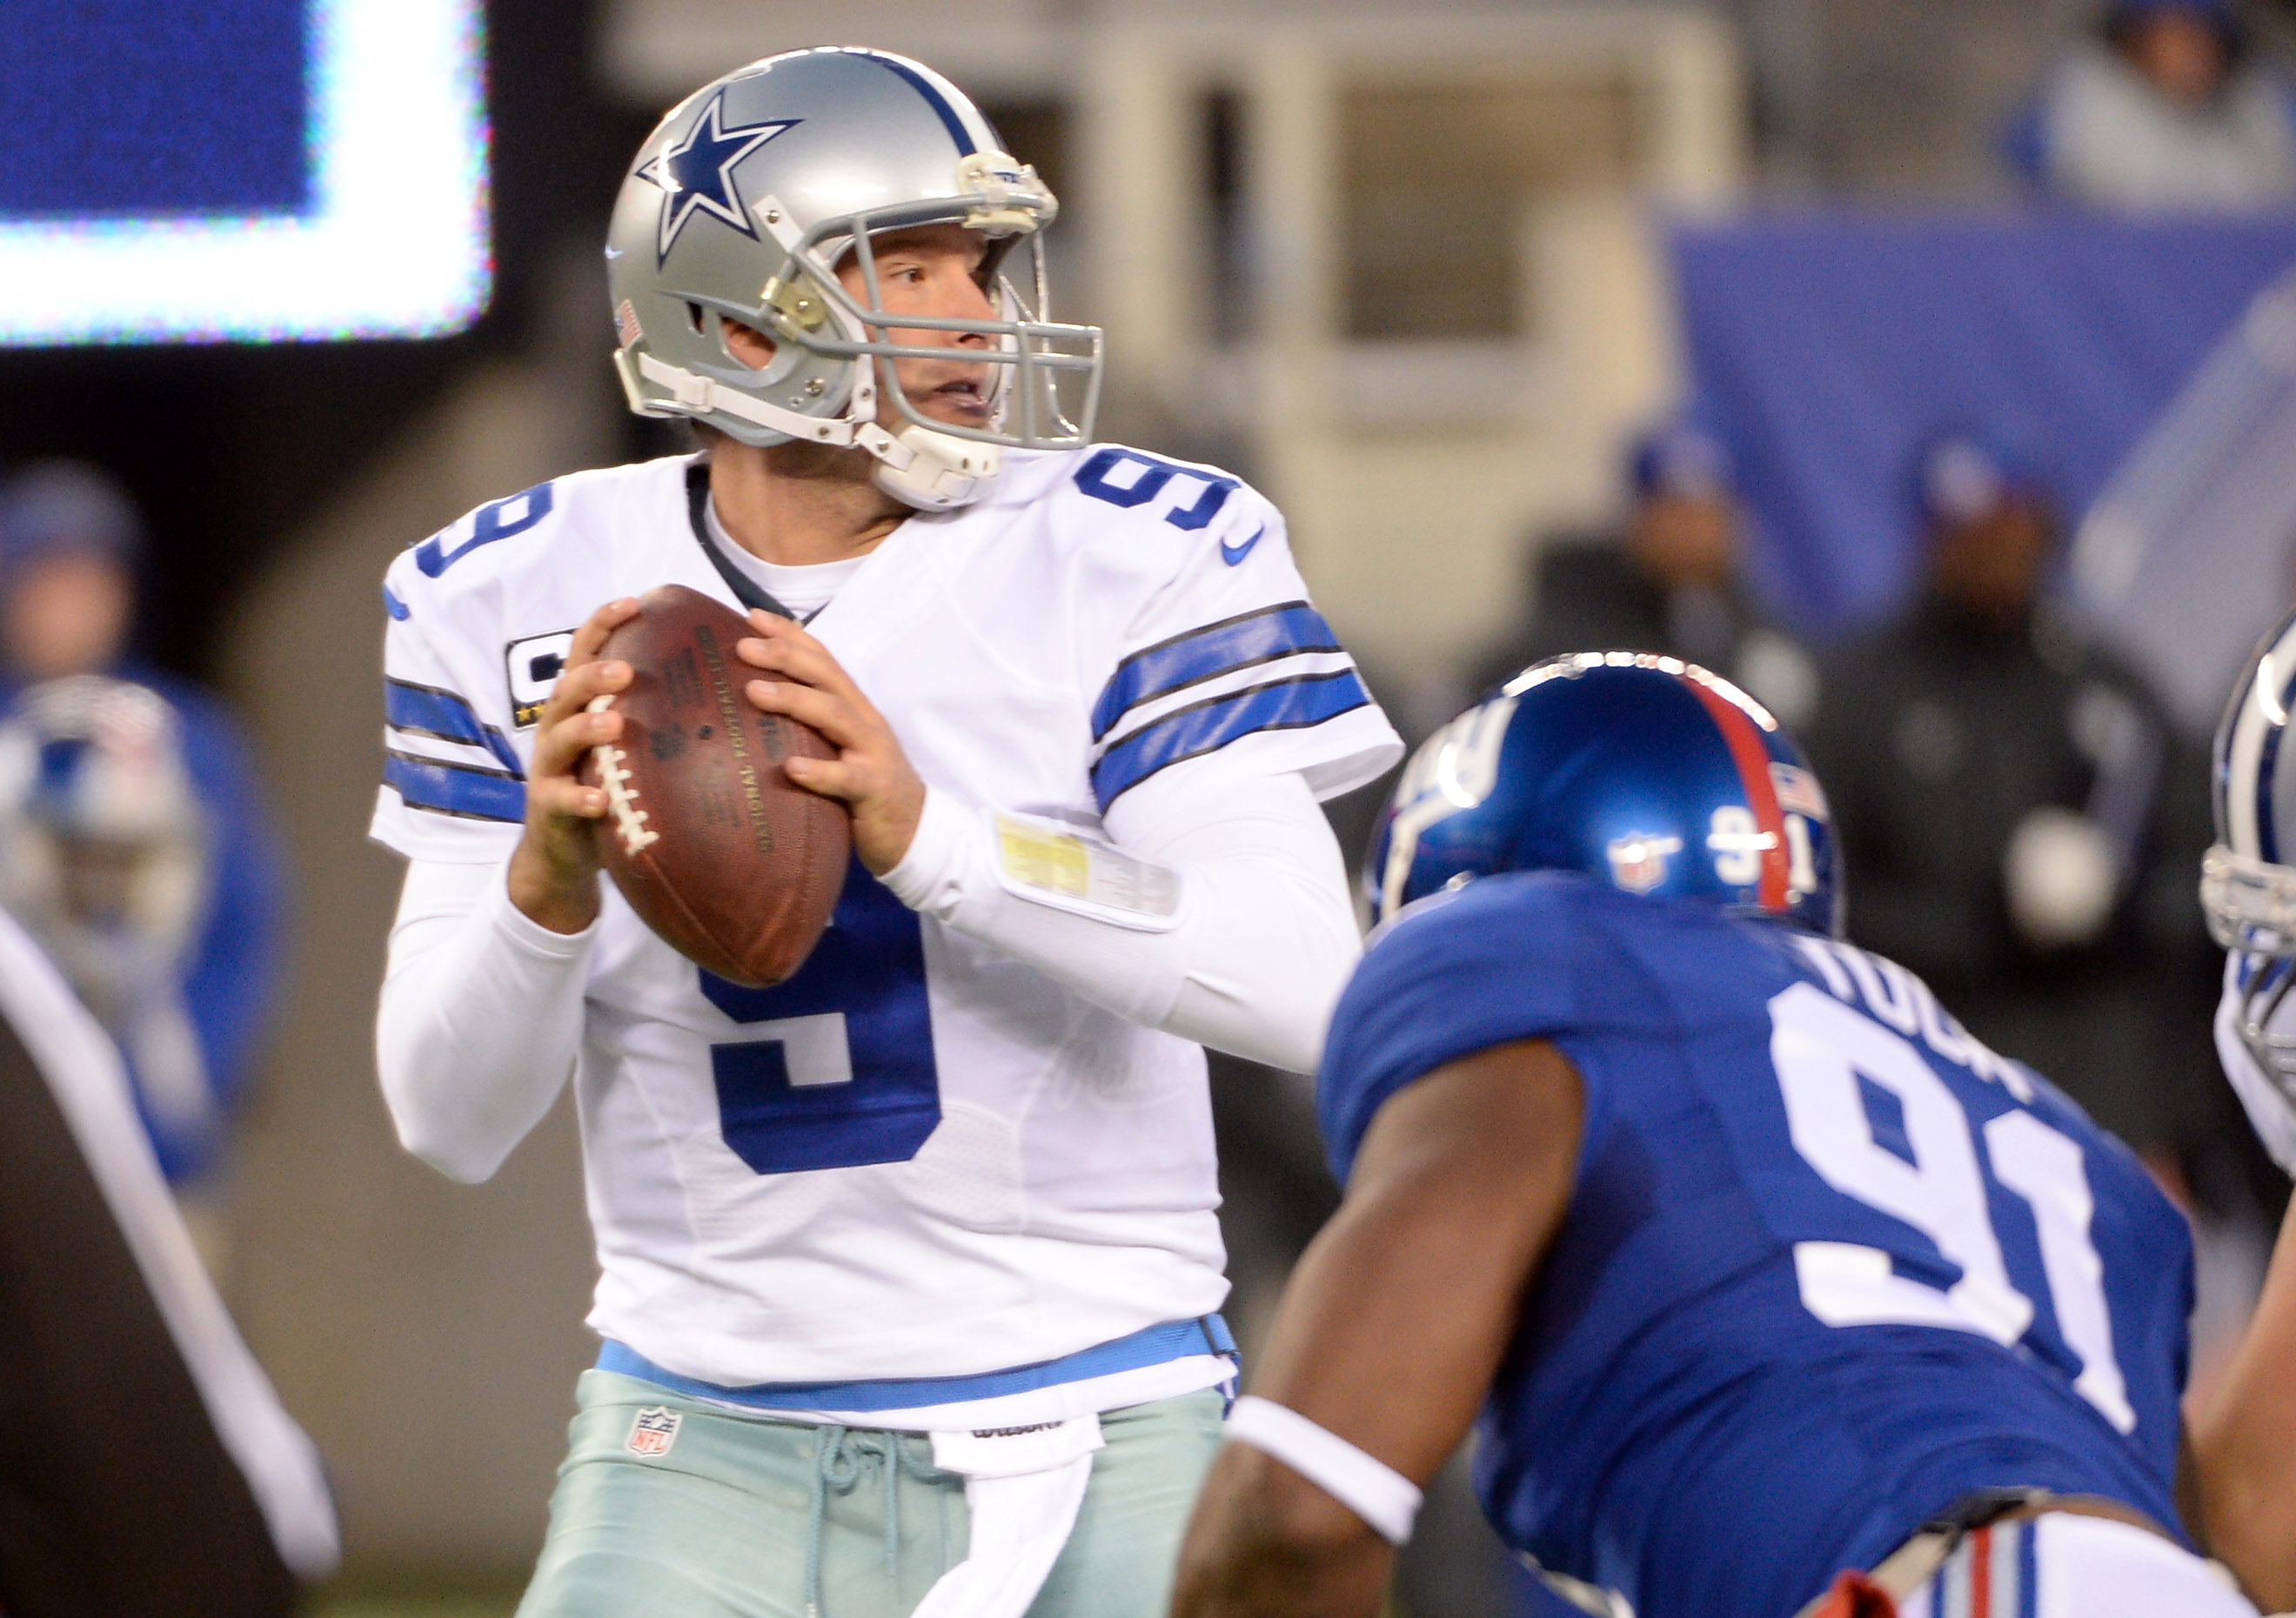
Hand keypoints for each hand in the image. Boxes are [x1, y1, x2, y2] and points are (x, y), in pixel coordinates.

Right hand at [506, 598, 640, 933]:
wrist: (563, 849)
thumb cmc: (608, 781)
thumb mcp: (628, 741)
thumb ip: (654, 709)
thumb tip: (719, 675)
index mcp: (582, 704)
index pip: (587, 652)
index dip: (604, 624)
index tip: (634, 602)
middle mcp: (559, 727)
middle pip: (568, 689)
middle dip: (594, 674)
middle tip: (626, 669)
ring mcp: (550, 767)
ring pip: (559, 738)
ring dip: (586, 729)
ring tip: (614, 724)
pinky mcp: (550, 808)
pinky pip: (562, 801)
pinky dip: (581, 799)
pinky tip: (602, 800)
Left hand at [735, 610, 924, 874]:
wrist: (915, 831)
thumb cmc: (865, 785)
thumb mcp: (839, 745)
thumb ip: (810, 723)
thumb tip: (753, 703)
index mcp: (854, 706)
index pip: (823, 659)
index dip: (790, 634)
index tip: (752, 616)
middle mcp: (865, 720)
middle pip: (827, 677)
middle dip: (786, 656)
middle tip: (744, 647)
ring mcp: (872, 753)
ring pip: (835, 716)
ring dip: (794, 700)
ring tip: (754, 691)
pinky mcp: (874, 789)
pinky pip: (846, 778)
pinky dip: (819, 772)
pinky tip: (791, 768)